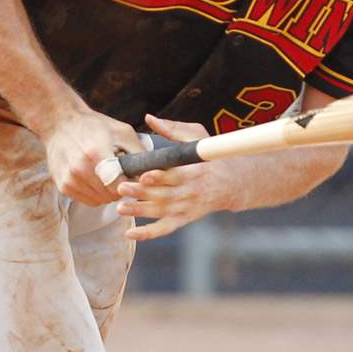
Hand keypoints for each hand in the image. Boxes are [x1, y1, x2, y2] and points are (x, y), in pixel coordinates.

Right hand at [44, 109, 144, 205]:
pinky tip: (96, 178)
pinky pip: (88, 200)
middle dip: (120, 188)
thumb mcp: (122, 132)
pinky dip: (95, 193)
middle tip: (120, 174)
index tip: (133, 177)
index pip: (121, 186)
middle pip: (111, 196)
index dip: (131, 184)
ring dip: (108, 192)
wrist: (61, 123)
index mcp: (96, 154)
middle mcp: (80, 169)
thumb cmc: (95, 126)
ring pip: (100, 201)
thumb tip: (154, 174)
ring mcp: (70, 180)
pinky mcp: (63, 186)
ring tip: (107, 174)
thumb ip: (140, 153)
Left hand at [116, 114, 229, 241]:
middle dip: (142, 193)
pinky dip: (148, 233)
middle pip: (164, 195)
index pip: (176, 175)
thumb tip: (149, 118)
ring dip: (140, 211)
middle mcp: (190, 191)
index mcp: (195, 170)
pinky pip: (164, 229)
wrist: (232, 183)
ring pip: (161, 212)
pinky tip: (130, 233)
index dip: (160, 177)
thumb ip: (171, 129)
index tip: (144, 176)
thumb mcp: (196, 137)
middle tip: (122, 188)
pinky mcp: (182, 219)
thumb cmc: (209, 156)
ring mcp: (186, 207)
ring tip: (120, 208)